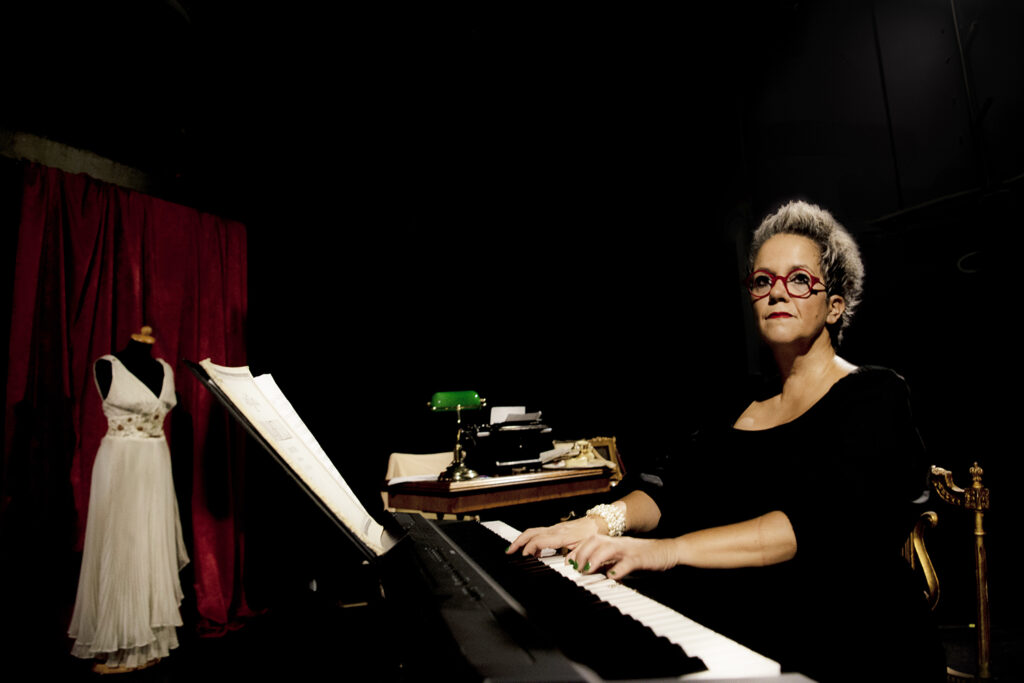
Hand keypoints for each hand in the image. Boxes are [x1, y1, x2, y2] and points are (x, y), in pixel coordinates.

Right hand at [506, 517, 600, 556]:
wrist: (597, 523)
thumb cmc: (592, 534)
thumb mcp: (587, 547)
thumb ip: (577, 556)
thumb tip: (568, 565)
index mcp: (561, 535)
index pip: (539, 540)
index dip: (529, 548)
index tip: (524, 557)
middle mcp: (555, 530)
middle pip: (531, 533)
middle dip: (518, 542)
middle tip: (509, 551)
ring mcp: (554, 528)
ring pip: (533, 531)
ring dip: (521, 540)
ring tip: (514, 550)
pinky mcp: (555, 529)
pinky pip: (539, 533)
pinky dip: (531, 540)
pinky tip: (533, 551)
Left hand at [566, 535, 681, 579]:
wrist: (667, 551)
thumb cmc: (643, 557)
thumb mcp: (621, 560)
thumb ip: (606, 564)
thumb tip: (589, 572)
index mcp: (613, 542)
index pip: (590, 541)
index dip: (577, 550)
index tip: (568, 562)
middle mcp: (618, 543)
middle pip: (595, 540)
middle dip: (582, 553)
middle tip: (576, 568)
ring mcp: (629, 549)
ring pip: (608, 547)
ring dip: (594, 558)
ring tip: (587, 570)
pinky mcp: (640, 558)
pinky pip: (628, 562)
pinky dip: (618, 569)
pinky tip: (612, 576)